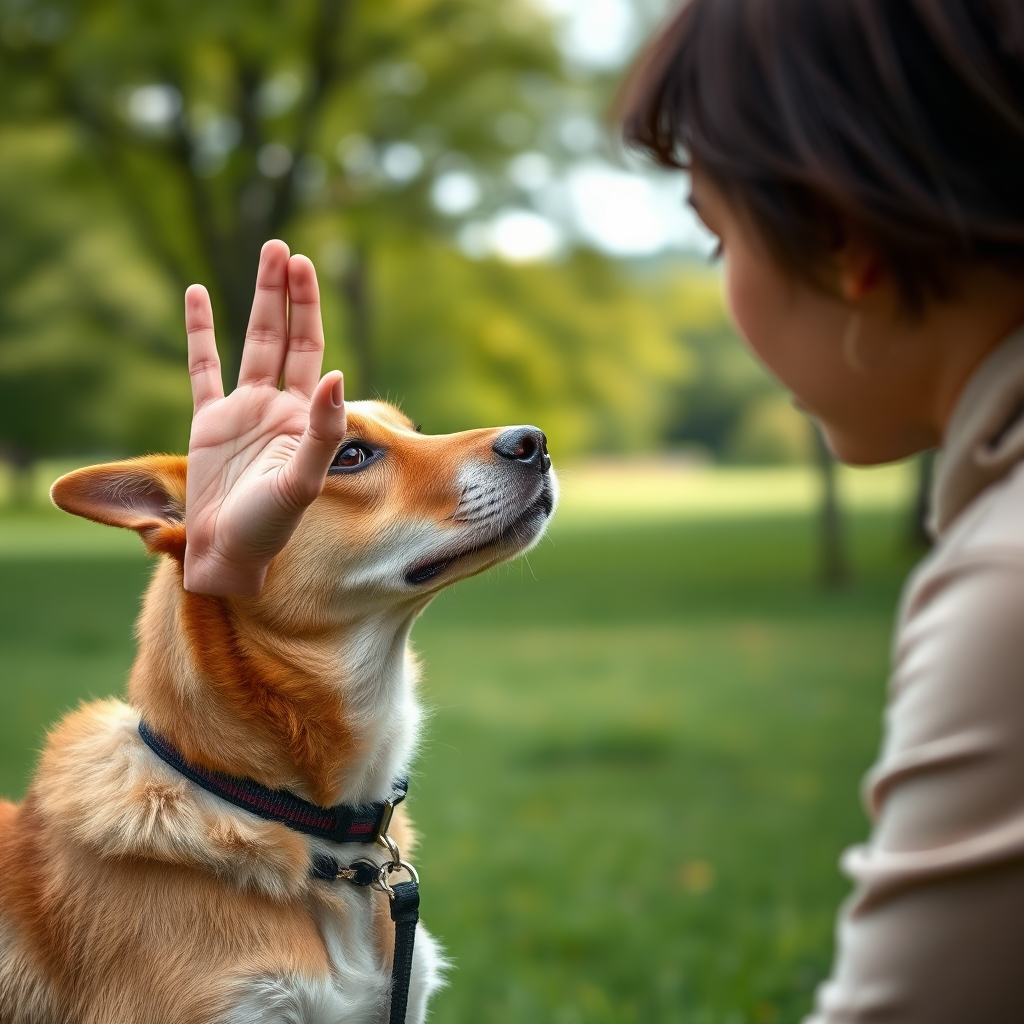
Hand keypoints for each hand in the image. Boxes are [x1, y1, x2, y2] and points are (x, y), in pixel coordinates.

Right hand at [182, 239, 346, 594]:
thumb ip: (323, 431)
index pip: (309, 350)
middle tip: (284, 249)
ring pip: (251, 343)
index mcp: (302, 417)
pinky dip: (199, 331)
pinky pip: (202, 367)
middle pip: (283, 337)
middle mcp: (275, 407)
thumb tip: (338, 375)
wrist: (226, 554)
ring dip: (258, 301)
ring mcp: (242, 411)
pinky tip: (197, 292)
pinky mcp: (208, 422)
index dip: (307, 308)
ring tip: (267, 255)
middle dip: (285, 293)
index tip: (305, 267)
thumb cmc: (270, 526)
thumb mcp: (302, 480)